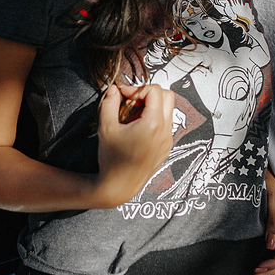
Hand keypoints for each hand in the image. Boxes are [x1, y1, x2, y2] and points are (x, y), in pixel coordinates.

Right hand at [94, 83, 174, 207]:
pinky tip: (137, 130)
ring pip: (168, 110)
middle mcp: (165, 131)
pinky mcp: (166, 147)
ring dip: (151, 107)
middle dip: (148, 94)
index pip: (154, 91)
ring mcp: (168, 140)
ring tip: (133, 118)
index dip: (137, 88)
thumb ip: (109, 103)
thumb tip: (114, 90)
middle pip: (167, 96)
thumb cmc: (112, 159)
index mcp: (153, 124)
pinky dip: (154, 119)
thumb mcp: (105, 127)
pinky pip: (165, 124)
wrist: (119, 185)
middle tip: (131, 104)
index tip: (124, 96)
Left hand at [252, 169, 274, 274]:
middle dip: (269, 272)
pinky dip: (266, 264)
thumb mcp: (274, 205)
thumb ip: (273, 225)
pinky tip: (257, 270)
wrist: (267, 179)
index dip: (272, 264)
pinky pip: (274, 254)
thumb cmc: (271, 189)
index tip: (258, 268)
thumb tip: (270, 246)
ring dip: (268, 271)